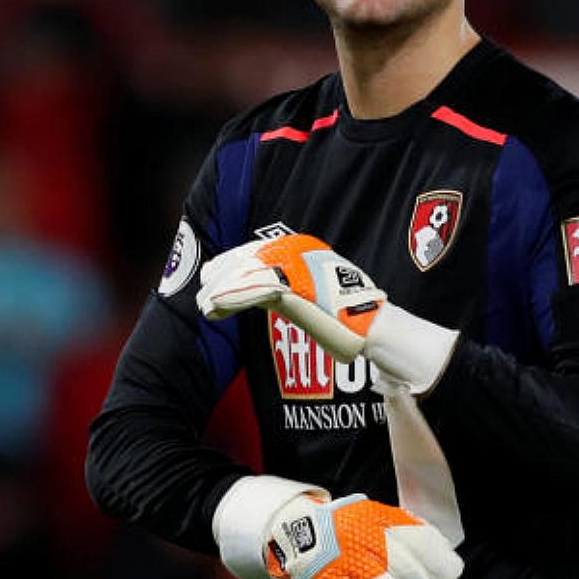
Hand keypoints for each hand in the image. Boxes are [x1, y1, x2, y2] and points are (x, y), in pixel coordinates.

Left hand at [196, 234, 455, 393]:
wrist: (374, 328)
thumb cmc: (349, 317)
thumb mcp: (318, 291)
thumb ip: (295, 286)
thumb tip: (273, 290)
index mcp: (304, 250)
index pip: (260, 251)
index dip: (233, 262)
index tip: (214, 274)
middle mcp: (299, 254)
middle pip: (248, 259)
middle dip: (222, 275)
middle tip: (203, 290)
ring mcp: (296, 270)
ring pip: (245, 275)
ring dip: (220, 290)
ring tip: (204, 305)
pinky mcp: (294, 289)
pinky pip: (252, 292)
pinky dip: (228, 300)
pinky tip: (212, 309)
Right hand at [214, 477, 462, 578]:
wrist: (293, 531)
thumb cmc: (345, 529)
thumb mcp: (373, 517)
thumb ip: (405, 531)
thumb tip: (445, 555)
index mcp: (375, 517)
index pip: (418, 538)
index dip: (439, 561)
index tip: (448, 576)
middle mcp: (359, 535)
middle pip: (404, 567)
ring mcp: (341, 559)